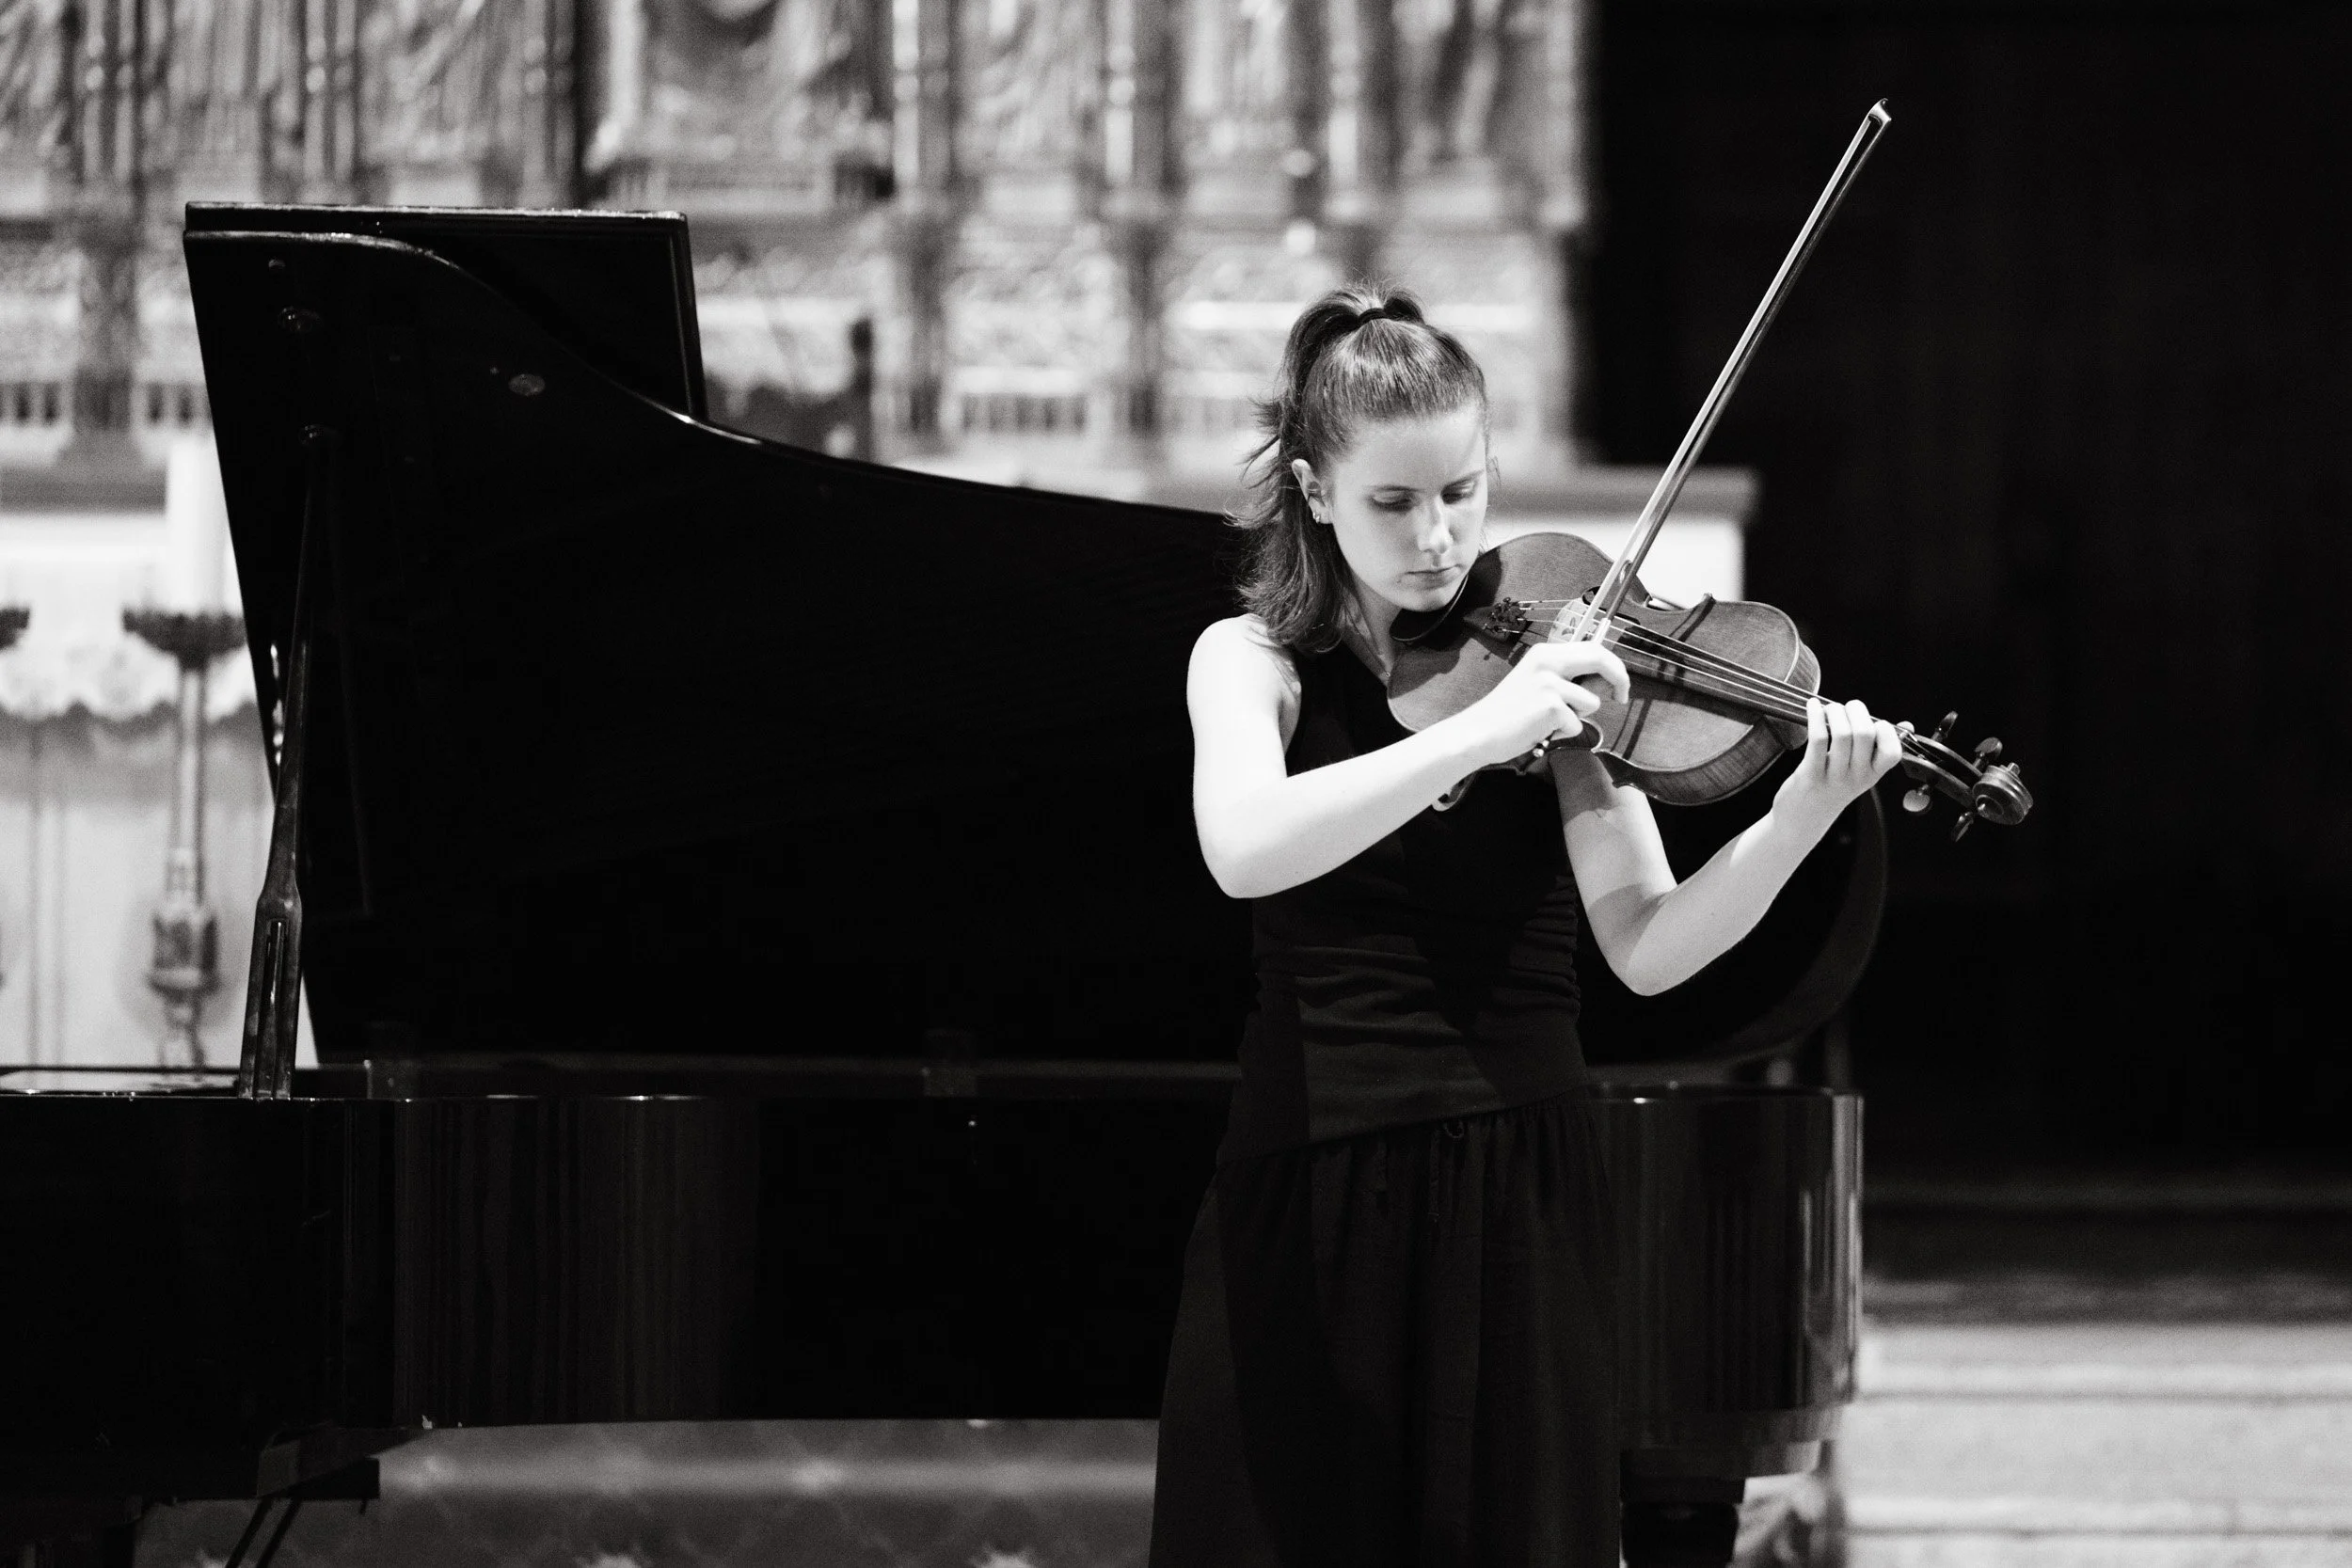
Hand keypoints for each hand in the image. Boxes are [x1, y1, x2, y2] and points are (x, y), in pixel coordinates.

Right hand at [1450, 636, 1632, 768]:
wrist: (1479, 731)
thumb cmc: (1509, 713)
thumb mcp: (1537, 683)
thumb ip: (1567, 678)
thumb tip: (1605, 683)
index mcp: (1545, 653)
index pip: (1592, 648)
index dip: (1613, 665)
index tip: (1618, 684)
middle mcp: (1547, 662)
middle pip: (1600, 659)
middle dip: (1619, 679)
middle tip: (1622, 697)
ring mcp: (1548, 683)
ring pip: (1591, 702)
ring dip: (1578, 717)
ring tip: (1550, 722)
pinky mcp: (1550, 706)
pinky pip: (1576, 724)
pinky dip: (1563, 734)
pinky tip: (1541, 731)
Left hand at [1774, 697, 1902, 827]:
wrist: (1804, 819)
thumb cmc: (1832, 787)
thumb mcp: (1861, 772)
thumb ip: (1880, 749)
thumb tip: (1907, 726)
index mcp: (1874, 774)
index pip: (1892, 751)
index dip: (1885, 729)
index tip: (1872, 721)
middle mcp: (1857, 777)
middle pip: (1864, 734)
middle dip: (1856, 710)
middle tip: (1848, 707)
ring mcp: (1834, 777)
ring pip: (1841, 734)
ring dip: (1834, 711)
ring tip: (1829, 708)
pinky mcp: (1811, 774)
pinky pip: (1817, 739)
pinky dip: (1815, 717)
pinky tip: (1812, 707)